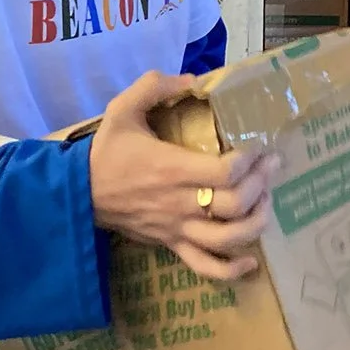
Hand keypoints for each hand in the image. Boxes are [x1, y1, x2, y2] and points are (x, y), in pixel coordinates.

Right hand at [88, 71, 278, 281]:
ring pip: (228, 239)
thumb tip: (192, 78)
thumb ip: (154, 86)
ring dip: (257, 222)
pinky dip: (232, 270)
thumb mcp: (123, 108)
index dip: (251, 161)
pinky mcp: (171, 245)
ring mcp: (177, 228)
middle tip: (272, 165)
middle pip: (235, 205)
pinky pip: (205, 267)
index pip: (225, 172)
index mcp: (172, 168)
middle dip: (262, 185)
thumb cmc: (106, 151)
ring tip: (266, 200)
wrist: (77, 193)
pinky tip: (252, 261)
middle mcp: (180, 203)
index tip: (260, 145)